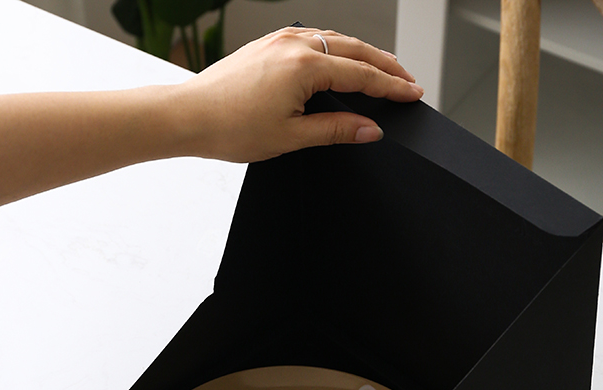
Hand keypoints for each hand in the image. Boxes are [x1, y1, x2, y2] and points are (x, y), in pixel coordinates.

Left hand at [168, 26, 423, 161]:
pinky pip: (314, 39)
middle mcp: (295, 43)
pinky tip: (342, 61)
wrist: (189, 116)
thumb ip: (336, 130)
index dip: (392, 87)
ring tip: (383, 69)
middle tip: (408, 79)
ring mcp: (280, 40)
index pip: (363, 75)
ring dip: (363, 55)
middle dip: (385, 66)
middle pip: (356, 51)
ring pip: (336, 41)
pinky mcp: (269, 44)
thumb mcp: (292, 137)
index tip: (413, 93)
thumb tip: (369, 130)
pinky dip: (337, 50)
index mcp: (305, 66)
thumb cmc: (231, 127)